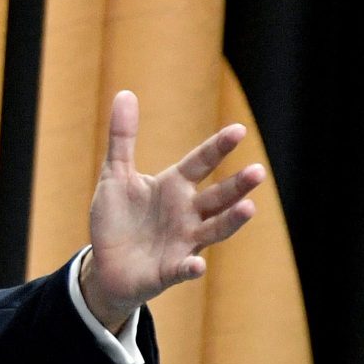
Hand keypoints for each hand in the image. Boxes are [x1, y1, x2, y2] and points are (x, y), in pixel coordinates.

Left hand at [81, 91, 264, 331]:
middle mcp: (187, 214)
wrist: (105, 264)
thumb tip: (124, 92)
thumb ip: (122, 138)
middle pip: (217, 197)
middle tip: (257, 172)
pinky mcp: (169, 271)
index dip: (218, 148)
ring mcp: (182, 243)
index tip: (239, 130)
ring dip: (231, 221)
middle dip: (236, 187)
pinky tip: (196, 264)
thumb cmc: (117, 218)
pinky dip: (191, 267)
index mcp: (174, 187)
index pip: (200, 163)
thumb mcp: (115, 175)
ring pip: (213, 230)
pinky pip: (183, 269)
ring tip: (249, 209)